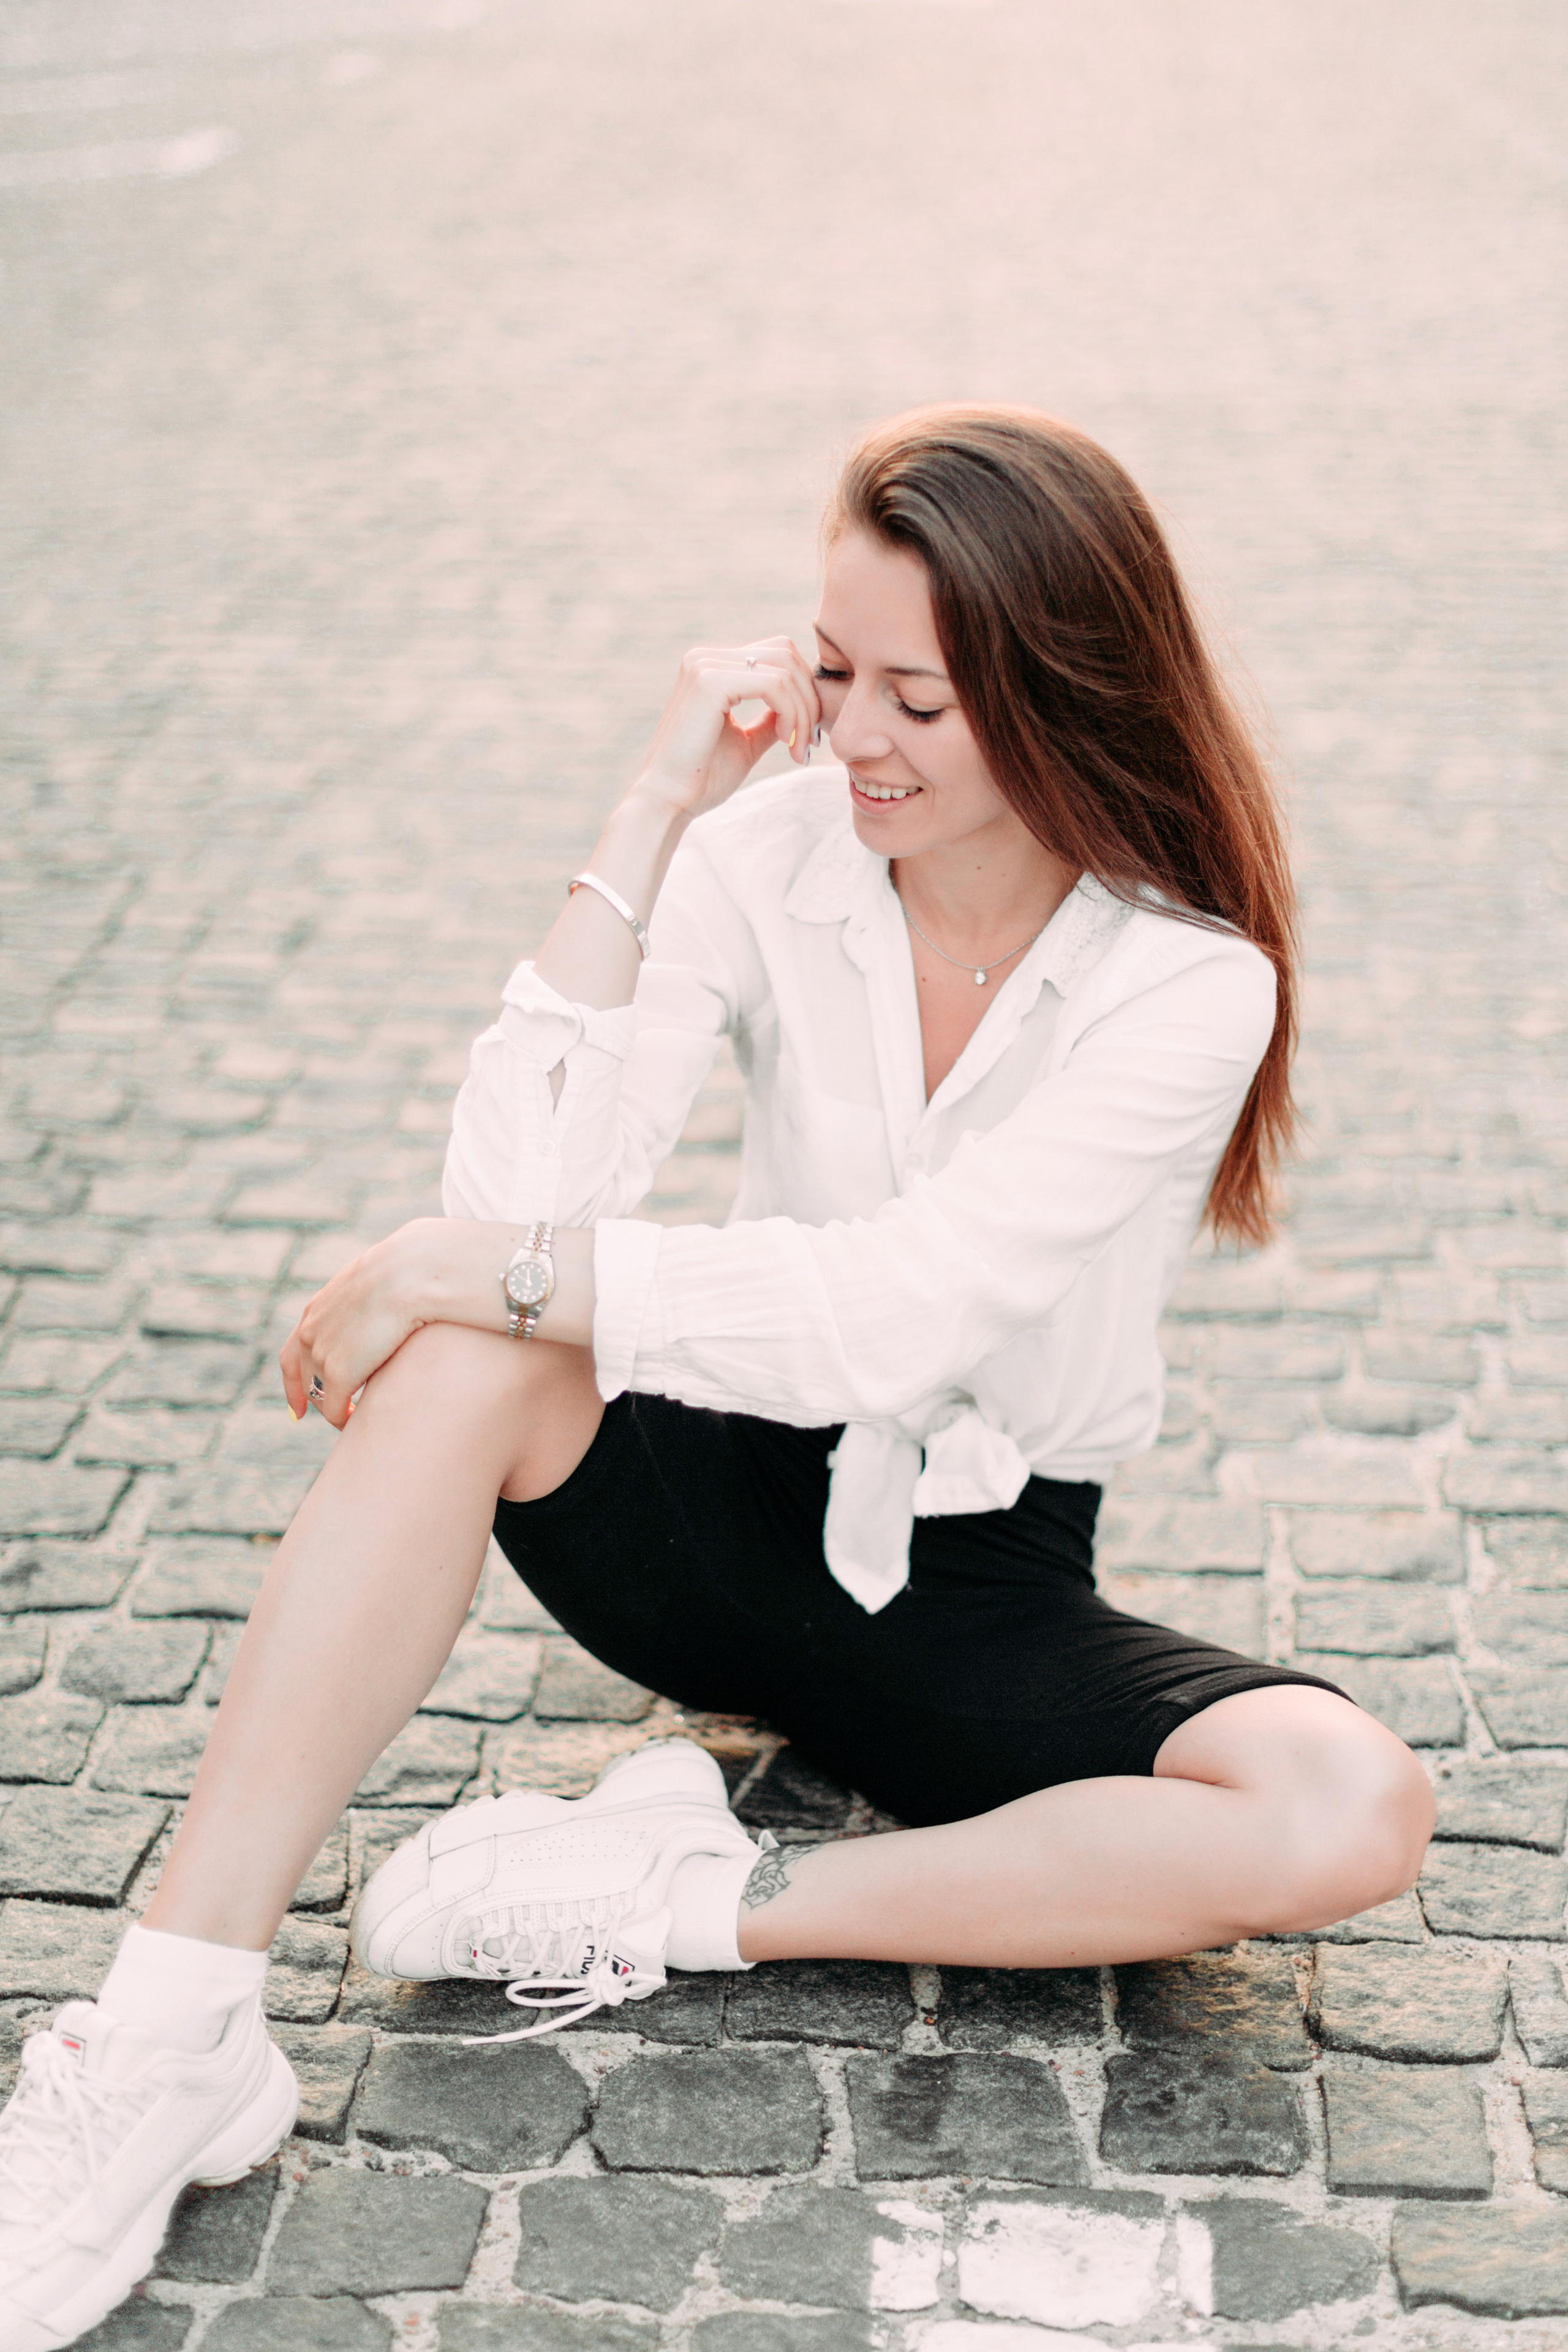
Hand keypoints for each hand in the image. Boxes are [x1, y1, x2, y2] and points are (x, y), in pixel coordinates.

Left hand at [279, 1226, 428, 1429]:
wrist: (410, 1272)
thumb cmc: (410, 1271)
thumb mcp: (378, 1284)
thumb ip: (372, 1300)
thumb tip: (391, 1303)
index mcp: (317, 1309)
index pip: (292, 1354)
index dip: (294, 1382)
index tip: (299, 1407)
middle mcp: (310, 1332)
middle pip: (303, 1378)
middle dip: (313, 1399)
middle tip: (333, 1416)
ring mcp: (320, 1353)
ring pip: (318, 1395)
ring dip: (333, 1409)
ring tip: (355, 1419)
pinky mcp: (338, 1374)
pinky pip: (333, 1409)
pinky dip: (342, 1420)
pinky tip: (358, 1422)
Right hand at [633, 635, 820, 821]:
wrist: (668, 801)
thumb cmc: (702, 778)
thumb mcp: (747, 741)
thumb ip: (770, 718)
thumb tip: (802, 703)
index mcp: (711, 666)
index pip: (777, 655)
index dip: (804, 690)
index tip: (808, 735)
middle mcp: (705, 657)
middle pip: (785, 653)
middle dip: (809, 698)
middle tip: (810, 742)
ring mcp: (705, 665)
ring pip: (784, 670)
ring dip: (803, 711)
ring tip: (798, 749)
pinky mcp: (710, 682)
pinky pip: (774, 685)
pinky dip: (791, 713)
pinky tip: (786, 742)